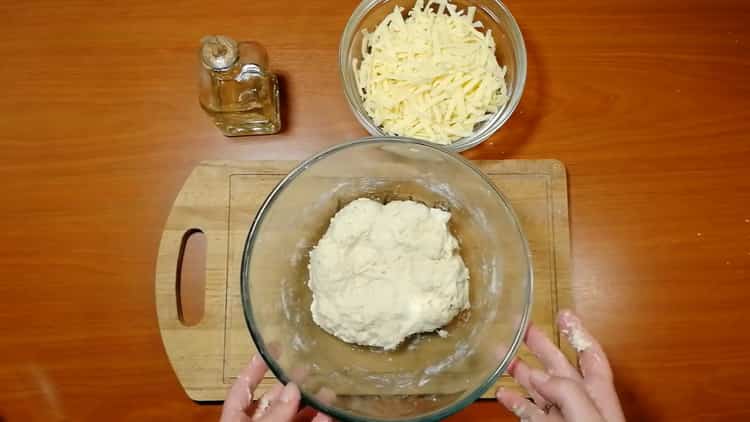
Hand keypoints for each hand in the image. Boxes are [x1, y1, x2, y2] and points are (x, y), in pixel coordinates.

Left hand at [220, 355, 331, 421]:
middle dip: (292, 385)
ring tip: (327, 391)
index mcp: (236, 419)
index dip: (256, 366)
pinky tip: (330, 412)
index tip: (274, 346)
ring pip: (294, 415)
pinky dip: (319, 420)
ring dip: (311, 403)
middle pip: (273, 400)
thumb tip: (293, 388)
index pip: (243, 387)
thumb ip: (274, 413)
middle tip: (308, 368)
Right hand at [496, 310, 625, 421]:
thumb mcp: (589, 417)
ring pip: (540, 389)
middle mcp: (581, 405)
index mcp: (598, 396)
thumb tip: (540, 375)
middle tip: (525, 327)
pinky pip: (528, 413)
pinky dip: (514, 401)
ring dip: (522, 371)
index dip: (577, 333)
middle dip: (542, 345)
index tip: (564, 314)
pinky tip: (502, 392)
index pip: (590, 355)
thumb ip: (568, 392)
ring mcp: (564, 419)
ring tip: (504, 355)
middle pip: (560, 367)